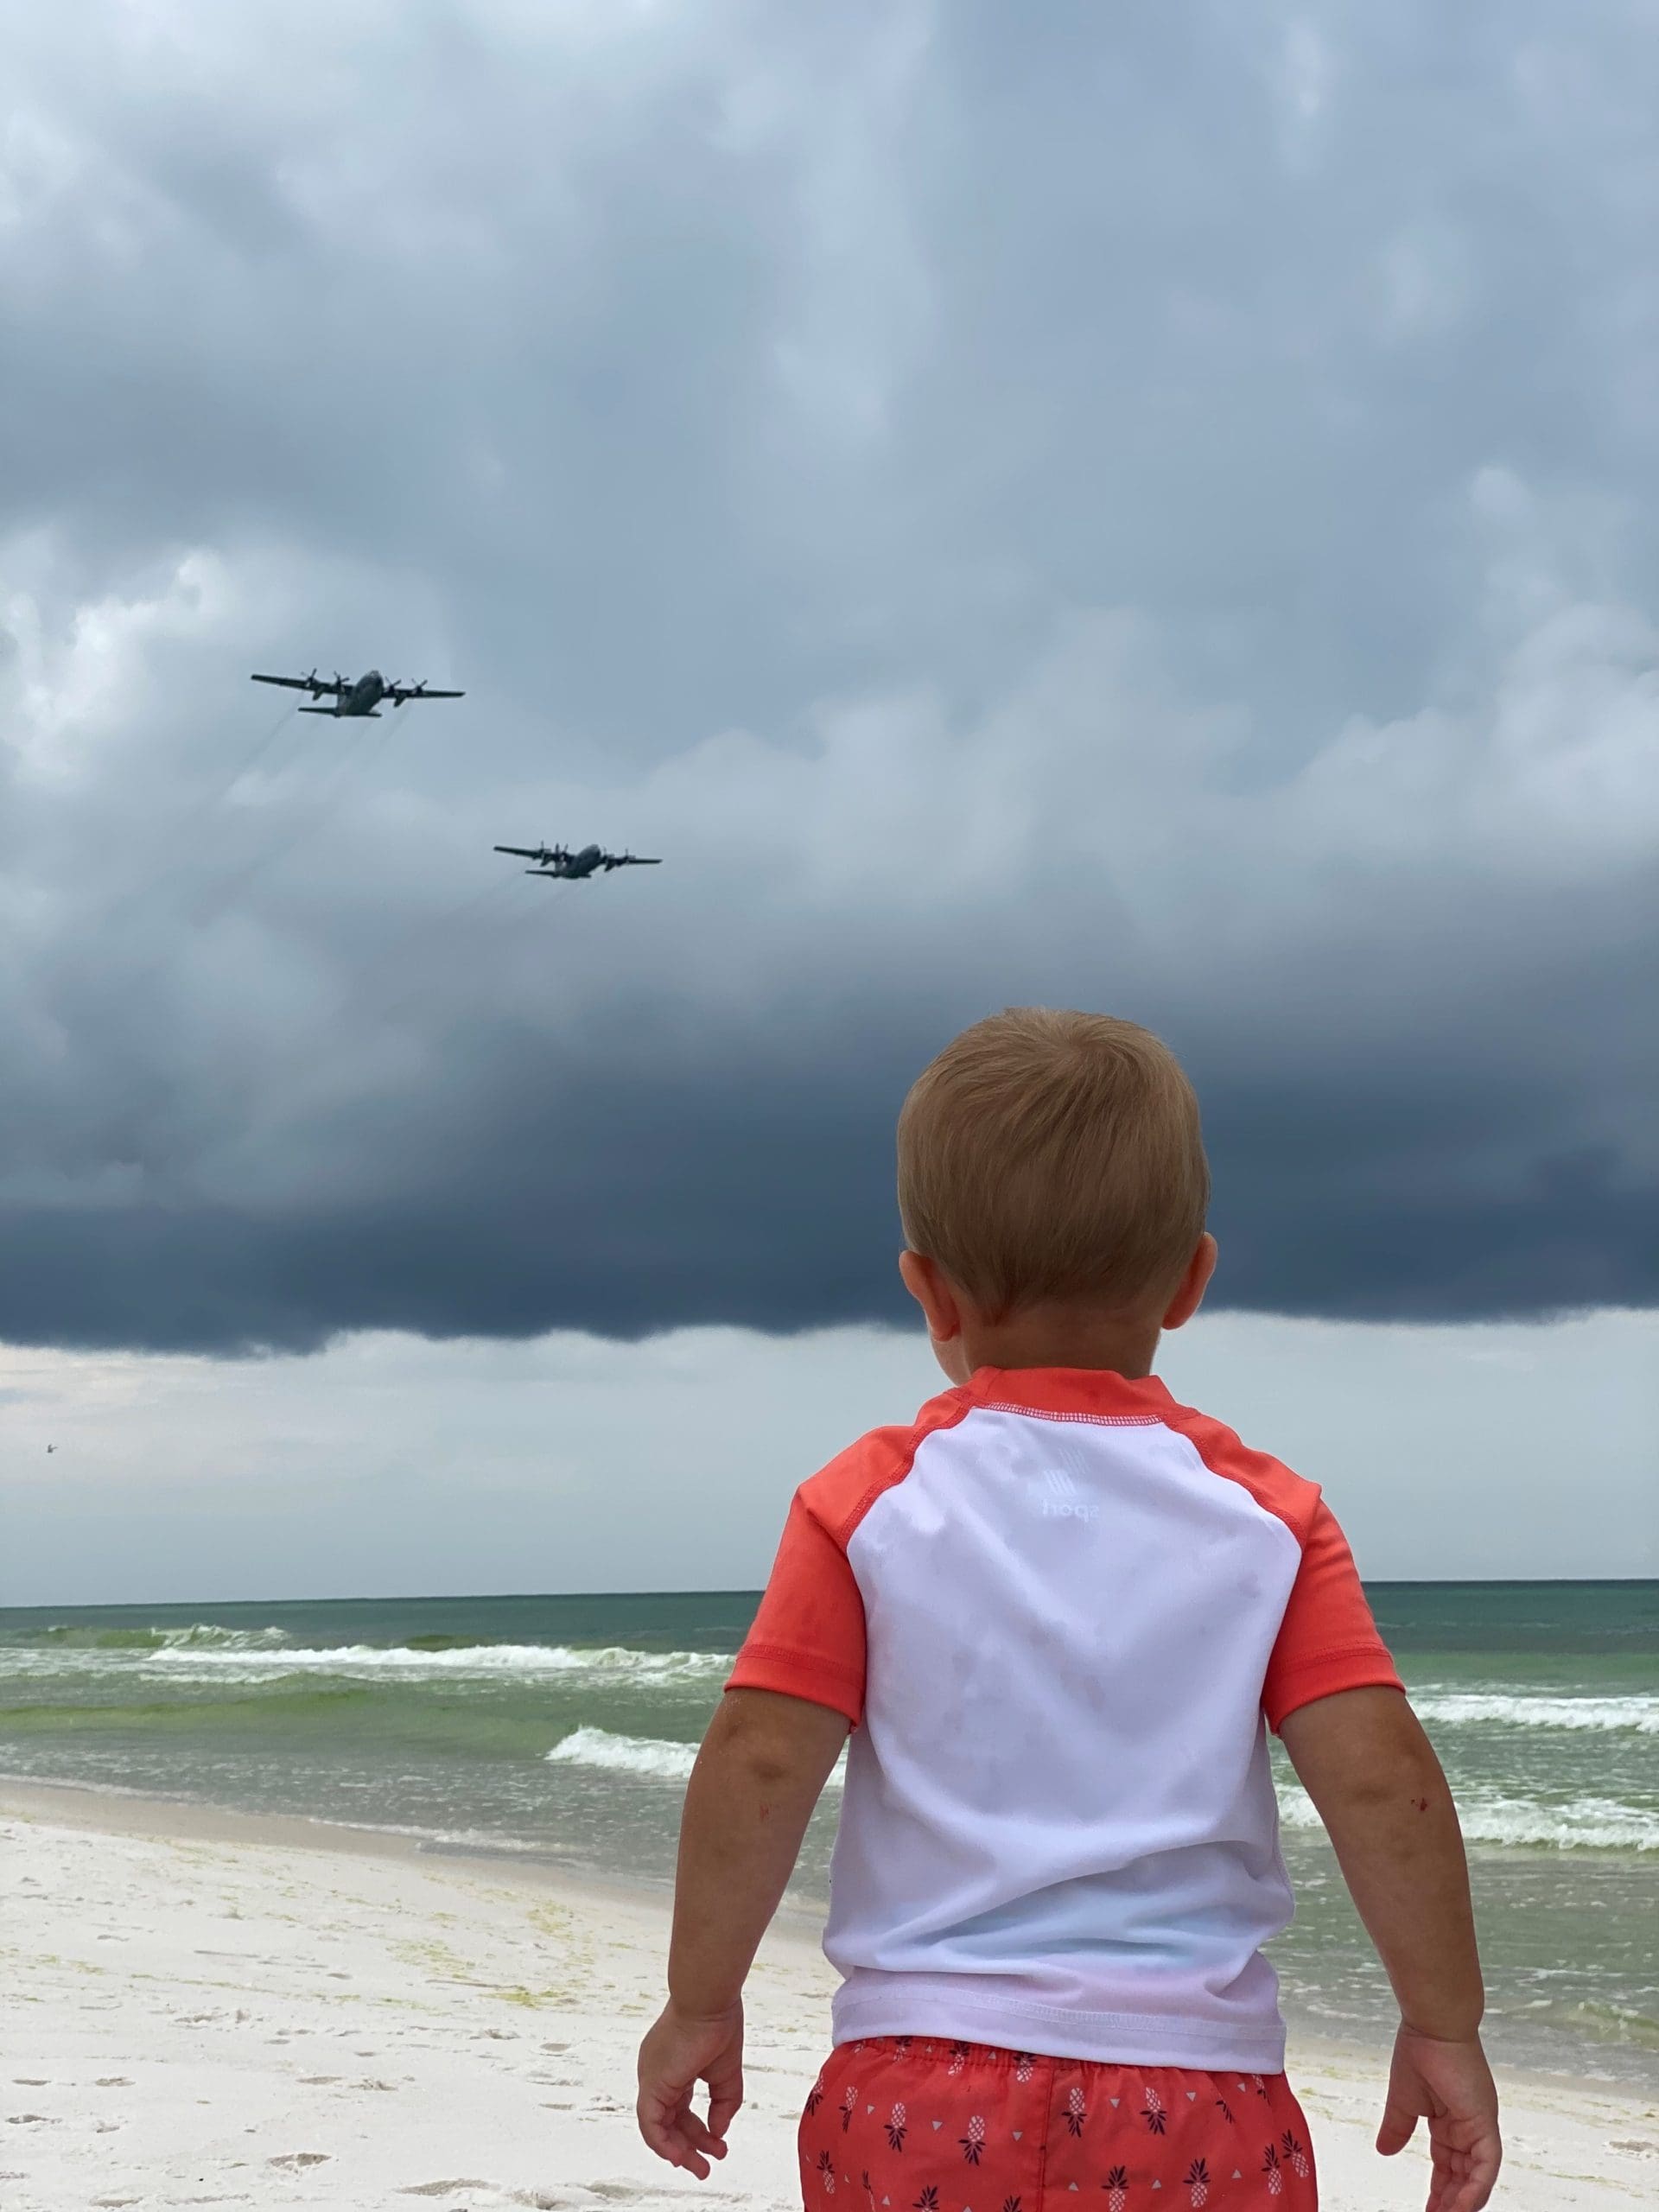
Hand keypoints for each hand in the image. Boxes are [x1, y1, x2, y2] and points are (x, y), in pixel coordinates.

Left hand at [636, 1998, 743, 2178]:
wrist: (709, 2000)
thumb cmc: (718, 2022)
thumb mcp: (727, 2072)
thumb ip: (724, 2104)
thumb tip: (718, 2131)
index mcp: (675, 2068)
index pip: (682, 2109)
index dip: (698, 2131)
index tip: (717, 2144)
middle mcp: (659, 2074)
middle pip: (670, 2121)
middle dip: (690, 2147)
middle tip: (707, 2166)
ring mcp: (652, 2078)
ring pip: (658, 2126)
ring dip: (679, 2151)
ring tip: (700, 2167)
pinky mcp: (651, 2083)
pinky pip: (650, 2123)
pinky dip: (663, 2143)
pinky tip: (681, 2156)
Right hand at [1376, 2024, 1501, 2211]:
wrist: (1432, 2024)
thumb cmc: (1419, 2050)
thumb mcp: (1403, 2099)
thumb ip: (1397, 2127)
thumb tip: (1383, 2151)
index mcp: (1451, 2122)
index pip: (1446, 2167)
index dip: (1438, 2192)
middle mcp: (1469, 2128)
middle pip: (1461, 2177)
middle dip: (1448, 2203)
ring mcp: (1479, 2126)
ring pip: (1476, 2177)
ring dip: (1462, 2203)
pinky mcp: (1485, 2123)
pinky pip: (1485, 2166)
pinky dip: (1475, 2189)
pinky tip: (1461, 2208)